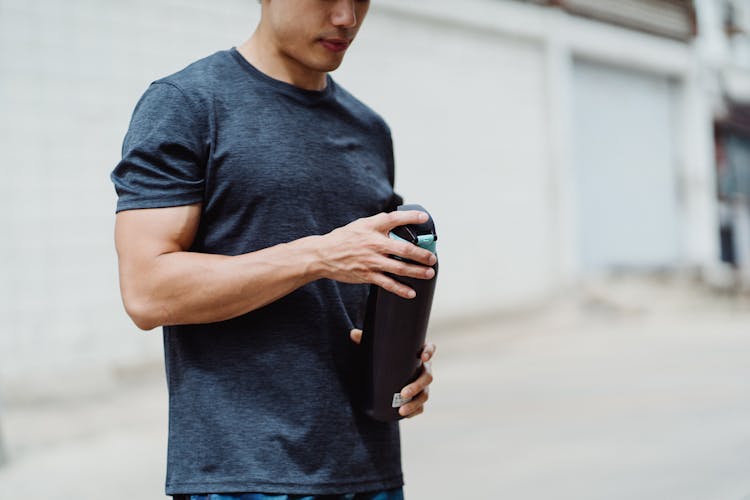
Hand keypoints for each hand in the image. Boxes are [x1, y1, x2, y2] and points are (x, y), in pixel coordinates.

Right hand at [317, 211, 436, 298]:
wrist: (324, 255)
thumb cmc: (344, 239)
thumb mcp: (362, 224)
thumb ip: (380, 222)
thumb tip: (399, 220)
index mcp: (373, 229)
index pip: (395, 219)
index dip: (411, 217)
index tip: (425, 218)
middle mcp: (374, 244)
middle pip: (404, 249)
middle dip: (421, 254)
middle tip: (432, 258)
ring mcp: (371, 261)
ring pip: (399, 268)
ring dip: (417, 272)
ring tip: (429, 273)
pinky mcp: (367, 275)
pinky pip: (387, 284)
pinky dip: (400, 289)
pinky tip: (411, 292)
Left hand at [350, 329, 435, 418]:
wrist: (388, 371)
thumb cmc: (385, 354)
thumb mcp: (377, 346)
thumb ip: (367, 339)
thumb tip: (353, 333)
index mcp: (417, 353)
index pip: (430, 348)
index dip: (429, 352)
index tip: (423, 357)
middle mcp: (424, 368)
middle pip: (427, 377)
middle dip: (417, 386)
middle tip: (403, 393)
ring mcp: (423, 384)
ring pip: (425, 394)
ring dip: (415, 403)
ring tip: (401, 410)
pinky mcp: (418, 397)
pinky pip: (421, 406)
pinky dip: (414, 411)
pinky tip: (405, 416)